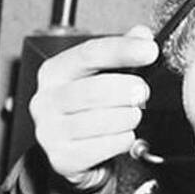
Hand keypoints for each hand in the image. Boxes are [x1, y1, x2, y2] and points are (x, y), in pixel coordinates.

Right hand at [29, 25, 157, 190]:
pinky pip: (100, 147)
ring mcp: (50, 132)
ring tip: (133, 115)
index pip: (88, 54)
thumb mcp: (101, 74)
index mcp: (54, 73)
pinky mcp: (61, 159)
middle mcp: (45, 101)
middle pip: (94, 90)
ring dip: (126, 118)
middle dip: (126, 91)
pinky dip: (121, 141)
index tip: (149, 51)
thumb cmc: (87, 109)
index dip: (122, 50)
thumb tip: (141, 35)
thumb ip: (120, 51)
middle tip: (142, 93)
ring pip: (98, 121)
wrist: (73, 151)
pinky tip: (124, 136)